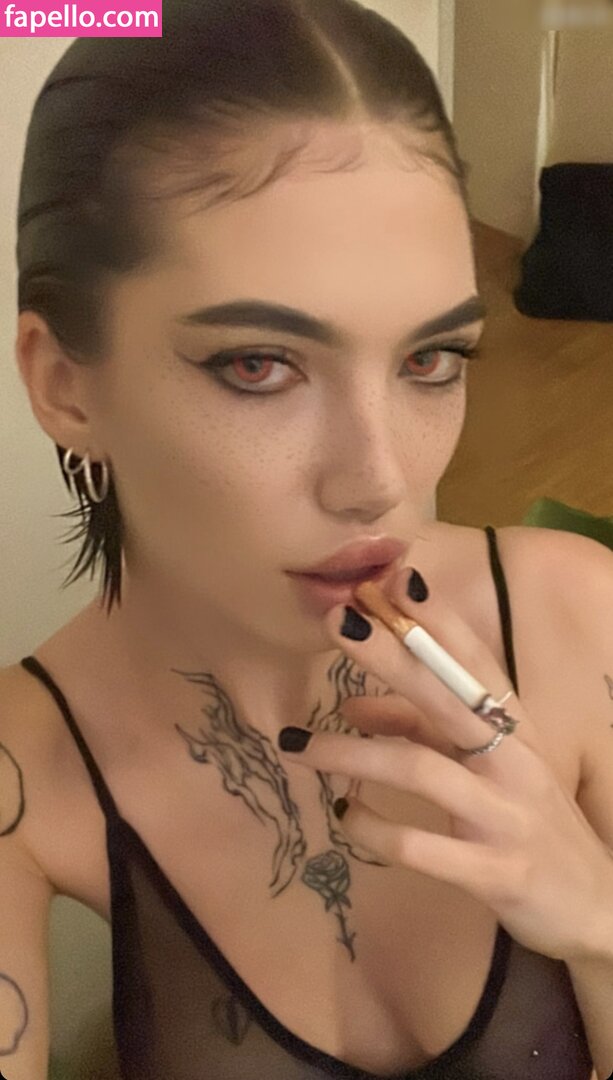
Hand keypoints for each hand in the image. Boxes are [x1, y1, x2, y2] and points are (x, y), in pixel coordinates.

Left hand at [278, 566, 612, 963]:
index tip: (394, 577)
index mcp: (515, 728)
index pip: (476, 661)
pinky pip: (422, 847)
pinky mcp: (496, 871)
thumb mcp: (485, 768)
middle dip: (391, 654)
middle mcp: (514, 760)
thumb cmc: (530, 822)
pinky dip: (375, 828)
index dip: (437, 620)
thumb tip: (352, 704)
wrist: (597, 906)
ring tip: (295, 742)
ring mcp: (507, 815)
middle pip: (446, 696)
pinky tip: (342, 814)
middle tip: (337, 619)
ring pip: (423, 768)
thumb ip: (421, 732)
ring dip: (353, 751)